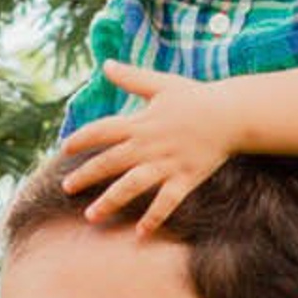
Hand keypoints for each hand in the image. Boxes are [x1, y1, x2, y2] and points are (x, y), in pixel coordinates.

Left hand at [60, 64, 244, 232]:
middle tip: (65, 188)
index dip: (81, 139)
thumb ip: (131, 78)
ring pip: (132, 185)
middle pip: (110, 162)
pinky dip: (154, 218)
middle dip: (86, 175)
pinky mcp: (185, 178)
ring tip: (91, 216)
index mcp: (141, 122)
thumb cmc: (196, 97)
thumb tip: (105, 64)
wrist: (232, 114)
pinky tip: (139, 234)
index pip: (102, 131)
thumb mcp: (161, 84)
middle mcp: (150, 145)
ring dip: (110, 201)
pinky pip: (167, 202)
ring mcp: (167, 164)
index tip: (65, 149)